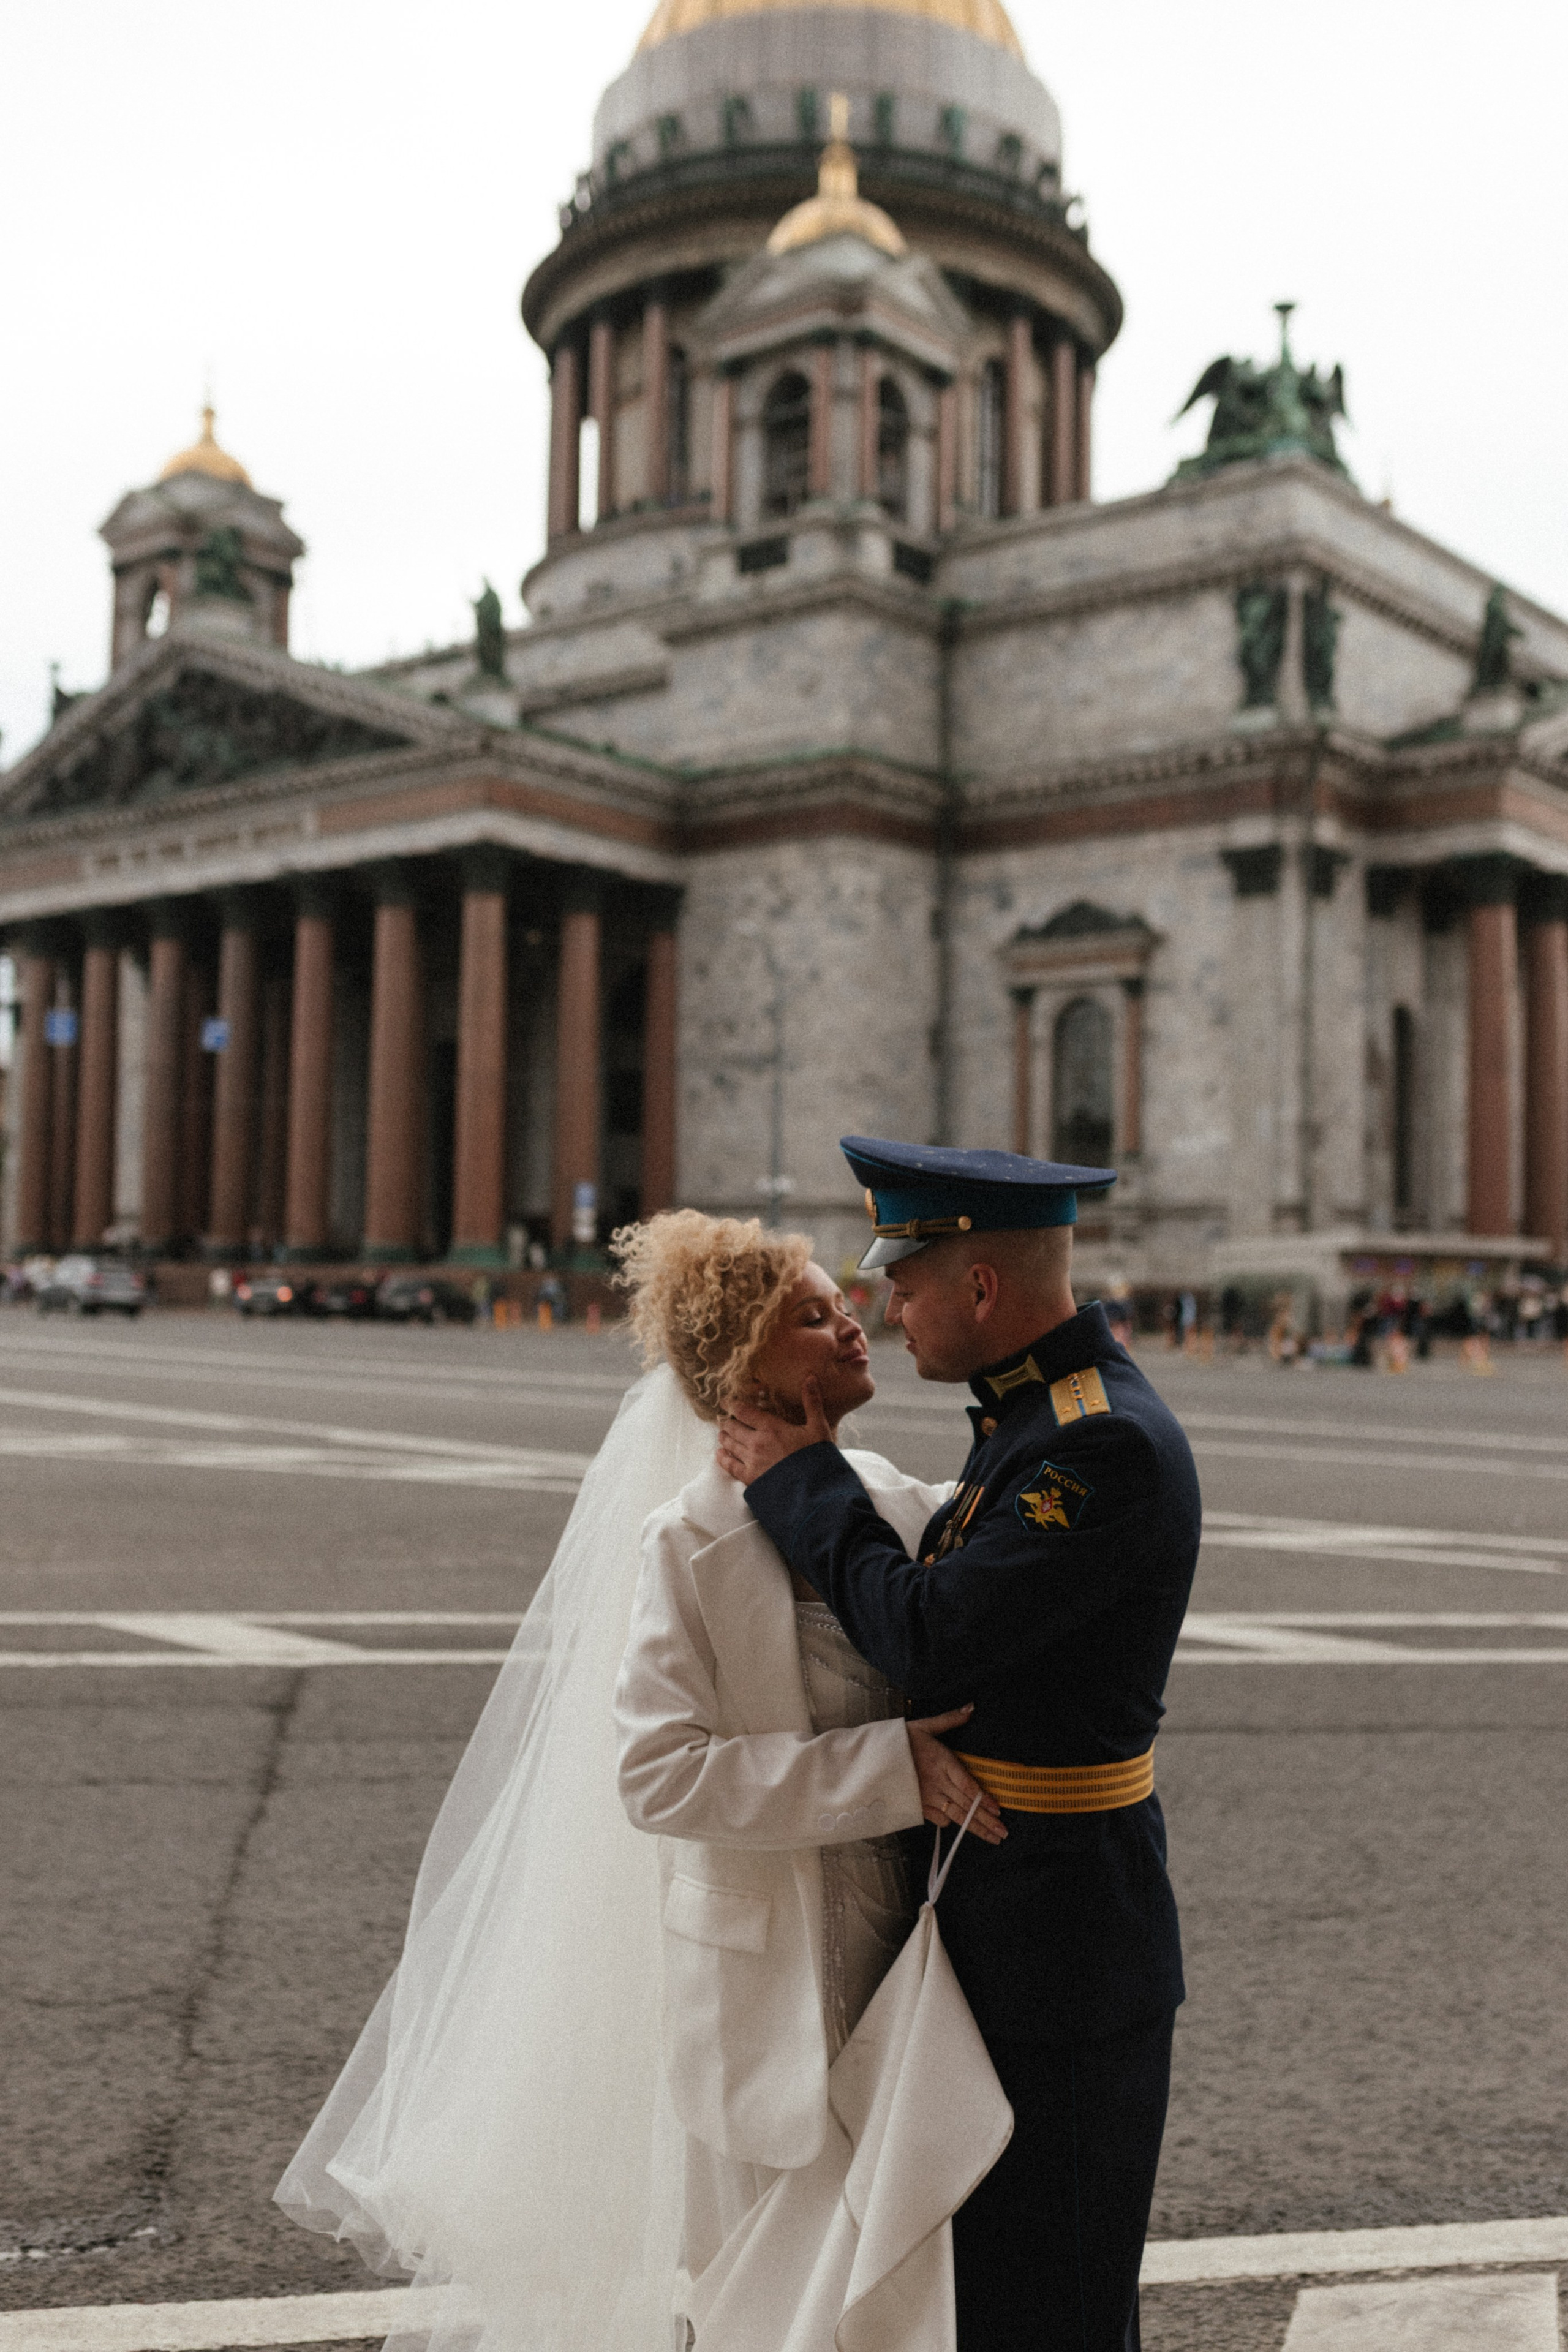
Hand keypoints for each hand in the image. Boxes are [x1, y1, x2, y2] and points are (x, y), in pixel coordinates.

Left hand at [716, 1377, 833, 1484]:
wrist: (813, 1490)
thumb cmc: (817, 1457)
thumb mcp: (818, 1427)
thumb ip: (811, 1402)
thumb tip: (810, 1378)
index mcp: (771, 1427)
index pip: (744, 1411)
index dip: (732, 1404)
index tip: (725, 1401)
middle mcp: (756, 1442)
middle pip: (733, 1427)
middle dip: (727, 1422)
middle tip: (723, 1419)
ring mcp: (751, 1461)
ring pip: (730, 1445)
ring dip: (724, 1437)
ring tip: (722, 1433)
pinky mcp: (750, 1478)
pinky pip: (730, 1466)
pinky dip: (723, 1458)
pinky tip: (720, 1454)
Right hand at [906, 1706, 1005, 1843]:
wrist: (868, 1758)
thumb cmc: (898, 1740)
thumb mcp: (923, 1726)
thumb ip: (949, 1720)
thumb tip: (971, 1708)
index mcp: (941, 1761)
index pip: (967, 1785)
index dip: (984, 1799)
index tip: (998, 1810)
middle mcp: (936, 1782)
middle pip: (966, 1805)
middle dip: (986, 1821)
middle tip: (1003, 1834)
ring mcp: (926, 1797)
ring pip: (956, 1816)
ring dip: (975, 1828)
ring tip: (992, 1838)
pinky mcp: (917, 1806)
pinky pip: (938, 1818)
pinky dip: (949, 1820)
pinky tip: (959, 1822)